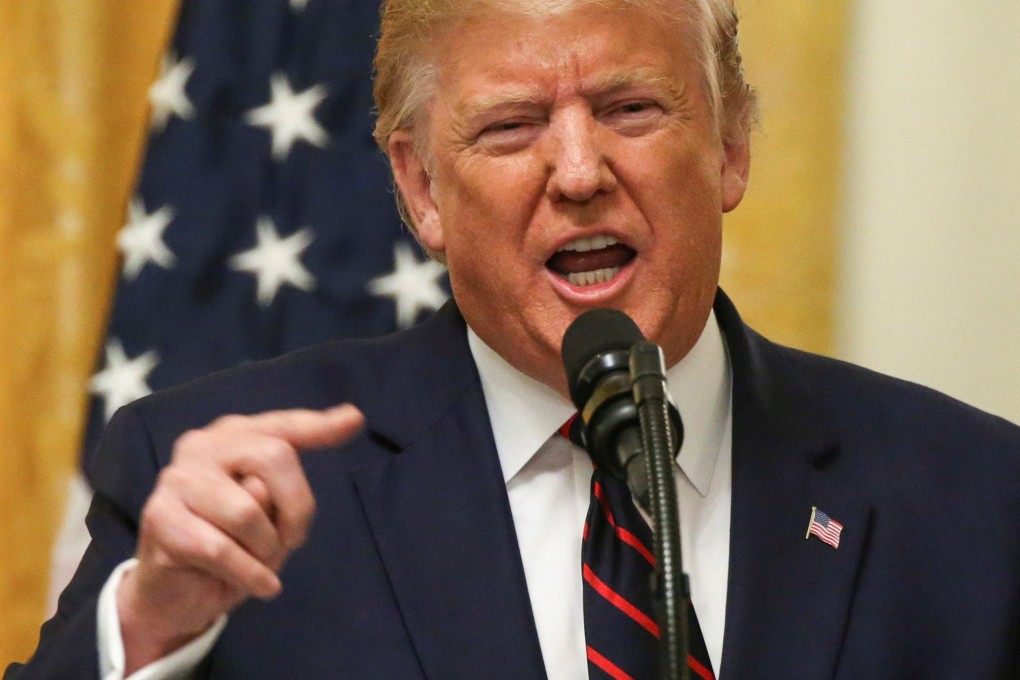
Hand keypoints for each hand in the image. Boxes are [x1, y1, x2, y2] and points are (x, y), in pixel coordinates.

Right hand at [116, 404, 364, 672]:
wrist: (173, 593)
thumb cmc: (231, 544)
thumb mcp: (269, 516)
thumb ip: (286, 486)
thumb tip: (311, 447)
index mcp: (234, 436)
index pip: (284, 427)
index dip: (320, 426)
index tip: (355, 419)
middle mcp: (202, 445)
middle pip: (274, 458)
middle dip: (295, 509)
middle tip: (289, 542)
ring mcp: (177, 478)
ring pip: (247, 511)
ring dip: (265, 549)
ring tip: (258, 563)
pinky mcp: (160, 518)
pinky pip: (221, 550)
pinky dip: (250, 575)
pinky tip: (259, 586)